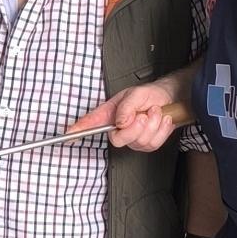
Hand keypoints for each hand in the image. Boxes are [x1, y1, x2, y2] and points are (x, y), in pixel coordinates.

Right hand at [70, 81, 188, 152]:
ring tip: (155, 112)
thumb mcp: (136, 93)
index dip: (79, 129)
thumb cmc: (148, 95)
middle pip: (119, 140)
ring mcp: (132, 138)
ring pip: (140, 142)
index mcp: (110, 114)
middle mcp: (118, 128)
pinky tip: (161, 120)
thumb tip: (120, 122)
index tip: (69, 134)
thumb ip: (127, 107)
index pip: (91, 123)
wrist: (167, 99)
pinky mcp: (146, 144)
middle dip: (136, 128)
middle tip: (144, 114)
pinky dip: (162, 130)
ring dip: (153, 124)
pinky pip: (153, 144)